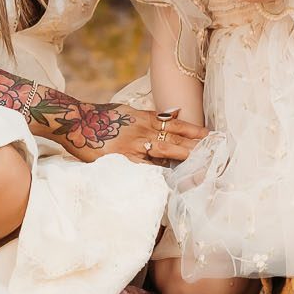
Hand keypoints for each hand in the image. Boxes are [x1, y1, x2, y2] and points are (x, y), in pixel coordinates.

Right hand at [54, 101, 208, 165]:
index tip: (212, 136)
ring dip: (183, 161)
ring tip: (202, 167)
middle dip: (196, 148)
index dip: (194, 130)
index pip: (176, 125)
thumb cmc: (101, 116)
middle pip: (175, 140)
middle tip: (216, 154)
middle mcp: (143, 131)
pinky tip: (171, 183)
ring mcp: (133, 146)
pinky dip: (158, 176)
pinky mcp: (121, 159)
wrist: (76, 121)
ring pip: (164, 154)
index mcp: (145, 118)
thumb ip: (150, 116)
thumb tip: (174, 115)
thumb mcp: (127, 110)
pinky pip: (144, 169)